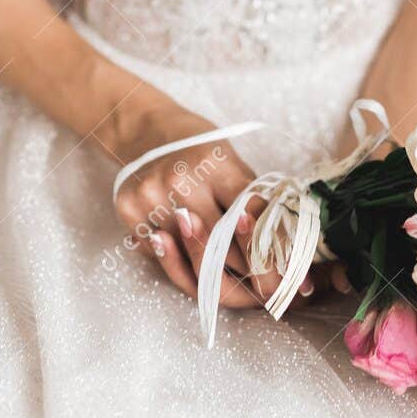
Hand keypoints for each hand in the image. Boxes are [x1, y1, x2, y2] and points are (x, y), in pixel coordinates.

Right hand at [112, 102, 353, 309]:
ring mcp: (151, 198)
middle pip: (219, 244)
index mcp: (214, 164)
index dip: (266, 247)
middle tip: (266, 286)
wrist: (147, 131)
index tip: (284, 271)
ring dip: (213, 271)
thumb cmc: (200, 148)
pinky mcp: (129, 211)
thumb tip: (288, 238)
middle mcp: (180, 181)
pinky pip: (161, 252)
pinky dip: (179, 260)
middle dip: (245, 267)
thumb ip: (252, 198)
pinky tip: (191, 260)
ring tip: (235, 282)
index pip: (247, 216)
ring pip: (189, 254)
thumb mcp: (232, 162)